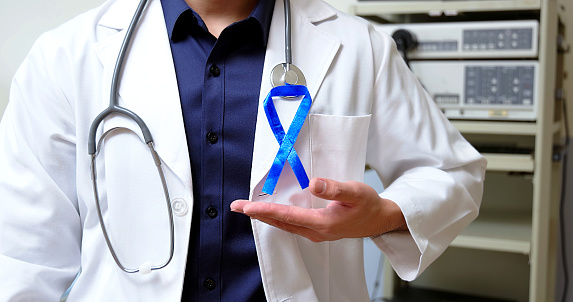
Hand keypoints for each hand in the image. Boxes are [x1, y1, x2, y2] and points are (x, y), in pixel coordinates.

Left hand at [230, 178, 406, 241]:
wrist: (378, 220)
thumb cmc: (368, 205)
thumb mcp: (355, 192)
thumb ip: (334, 188)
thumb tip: (312, 183)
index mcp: (323, 223)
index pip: (286, 216)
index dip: (264, 210)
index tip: (246, 207)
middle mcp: (315, 231)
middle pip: (279, 222)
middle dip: (256, 214)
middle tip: (235, 206)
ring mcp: (315, 233)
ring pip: (283, 225)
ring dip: (264, 216)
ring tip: (246, 209)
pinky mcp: (316, 230)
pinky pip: (290, 224)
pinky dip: (276, 218)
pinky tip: (269, 213)